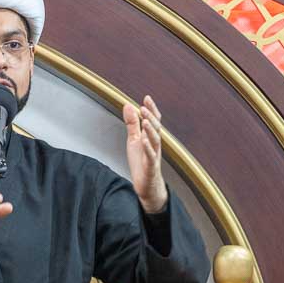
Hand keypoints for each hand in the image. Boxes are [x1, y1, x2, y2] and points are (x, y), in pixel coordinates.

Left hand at [123, 95, 166, 214]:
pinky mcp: (151, 166)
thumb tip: (128, 105)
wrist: (146, 184)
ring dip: (150, 130)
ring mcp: (154, 155)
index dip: (151, 109)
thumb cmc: (141, 161)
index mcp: (150, 137)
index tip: (146, 98)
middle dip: (150, 117)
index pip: (154, 120)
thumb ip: (132, 123)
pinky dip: (147, 148)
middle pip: (155, 128)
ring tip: (144, 120)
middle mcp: (154, 144)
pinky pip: (151, 156)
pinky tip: (143, 140)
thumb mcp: (134, 140)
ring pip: (155, 140)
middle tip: (143, 107)